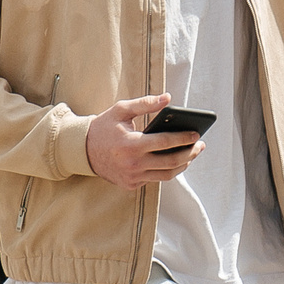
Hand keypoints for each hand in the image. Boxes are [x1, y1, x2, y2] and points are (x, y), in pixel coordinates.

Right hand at [85, 93, 204, 191]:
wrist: (83, 151)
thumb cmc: (104, 127)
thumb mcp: (121, 110)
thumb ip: (145, 104)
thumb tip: (168, 98)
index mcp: (131, 145)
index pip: (164, 143)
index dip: (183, 139)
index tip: (197, 134)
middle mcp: (133, 165)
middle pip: (171, 162)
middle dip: (190, 153)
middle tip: (200, 145)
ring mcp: (133, 177)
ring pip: (167, 175)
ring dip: (183, 164)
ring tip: (192, 153)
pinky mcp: (132, 185)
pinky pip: (155, 179)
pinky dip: (167, 170)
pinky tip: (175, 160)